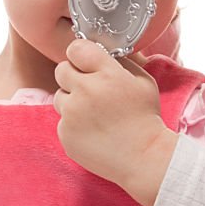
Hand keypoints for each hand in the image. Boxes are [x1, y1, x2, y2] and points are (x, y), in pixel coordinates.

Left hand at [54, 39, 176, 205]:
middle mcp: (85, 91)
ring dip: (72, 101)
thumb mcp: (144, 81)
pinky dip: (74, 124)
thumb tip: (103, 50)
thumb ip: (122, 62)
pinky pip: (62, 120)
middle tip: (89, 87)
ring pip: (59, 96)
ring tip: (94, 113)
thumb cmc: (145, 117)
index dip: (81, 55)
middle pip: (61, 70)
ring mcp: (72, 114)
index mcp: (107, 74)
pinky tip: (93, 130)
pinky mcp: (65, 134)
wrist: (143, 156)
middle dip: (73, 75)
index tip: (86, 62)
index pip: (76, 49)